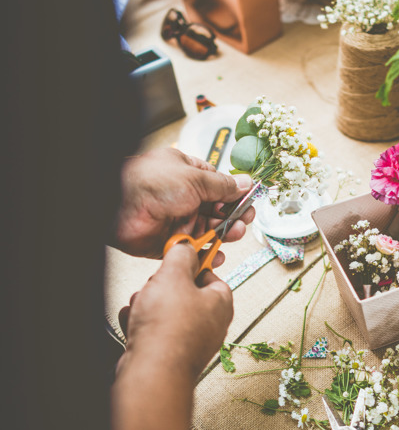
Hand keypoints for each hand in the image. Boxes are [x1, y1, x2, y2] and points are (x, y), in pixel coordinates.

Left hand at [114, 148, 254, 258]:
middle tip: (242, 223)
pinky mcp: (168, 243)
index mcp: (187, 175)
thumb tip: (245, 183)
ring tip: (232, 235)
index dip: (235, 197)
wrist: (120, 205)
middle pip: (216, 211)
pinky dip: (205, 253)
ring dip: (222, 235)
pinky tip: (215, 254)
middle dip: (232, 218)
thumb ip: (223, 185)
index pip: (218, 187)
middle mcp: (182, 197)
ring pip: (207, 232)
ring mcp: (175, 220)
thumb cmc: (151, 182)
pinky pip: (192, 251)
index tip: (249, 204)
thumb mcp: (195, 178)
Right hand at [119, 243, 232, 381]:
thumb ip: (181, 255)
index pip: (209, 275)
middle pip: (182, 293)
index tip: (176, 263)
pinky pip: (153, 331)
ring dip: (147, 307)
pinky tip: (135, 328)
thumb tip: (185, 248)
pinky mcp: (171, 354)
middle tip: (155, 291)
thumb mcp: (174, 275)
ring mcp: (191, 341)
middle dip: (160, 289)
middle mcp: (210, 324)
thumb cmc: (168, 329)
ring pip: (164, 312)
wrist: (152, 371)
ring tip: (142, 312)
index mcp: (220, 302)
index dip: (189, 267)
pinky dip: (141, 327)